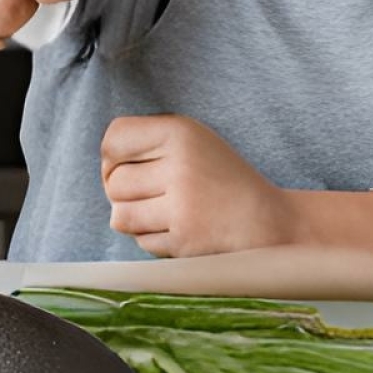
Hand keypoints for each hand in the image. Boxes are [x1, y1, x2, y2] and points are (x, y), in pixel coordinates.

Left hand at [99, 115, 296, 257]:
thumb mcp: (192, 143)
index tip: (134, 166)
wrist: (270, 223)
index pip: (113, 139)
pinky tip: (181, 230)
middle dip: (126, 193)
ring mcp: (182, 205)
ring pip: (119, 214)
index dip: (114, 157)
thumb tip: (102, 165)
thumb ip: (146, 143)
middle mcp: (181, 165)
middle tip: (158, 195)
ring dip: (135, 219)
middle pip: (113, 181)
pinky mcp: (184, 239)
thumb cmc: (220, 180)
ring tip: (165, 213)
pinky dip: (153, 239)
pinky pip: (140, 240)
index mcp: (181, 132)